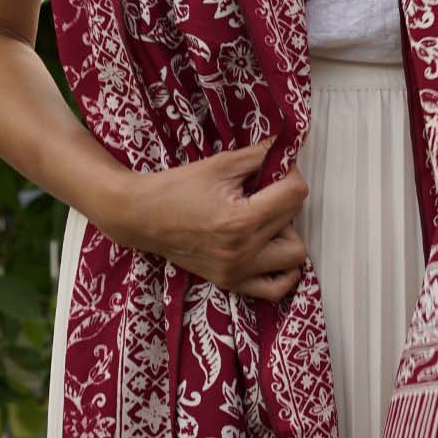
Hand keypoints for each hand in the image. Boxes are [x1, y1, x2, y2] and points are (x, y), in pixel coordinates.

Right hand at [114, 134, 310, 303]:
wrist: (142, 216)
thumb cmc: (177, 188)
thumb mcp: (221, 164)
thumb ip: (260, 155)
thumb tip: (288, 148)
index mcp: (241, 220)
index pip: (295, 194)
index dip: (289, 174)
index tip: (275, 169)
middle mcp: (243, 251)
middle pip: (295, 221)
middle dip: (286, 201)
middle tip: (264, 192)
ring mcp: (238, 271)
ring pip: (294, 256)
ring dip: (287, 235)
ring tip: (265, 221)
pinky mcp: (230, 282)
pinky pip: (275, 289)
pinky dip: (282, 270)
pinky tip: (271, 249)